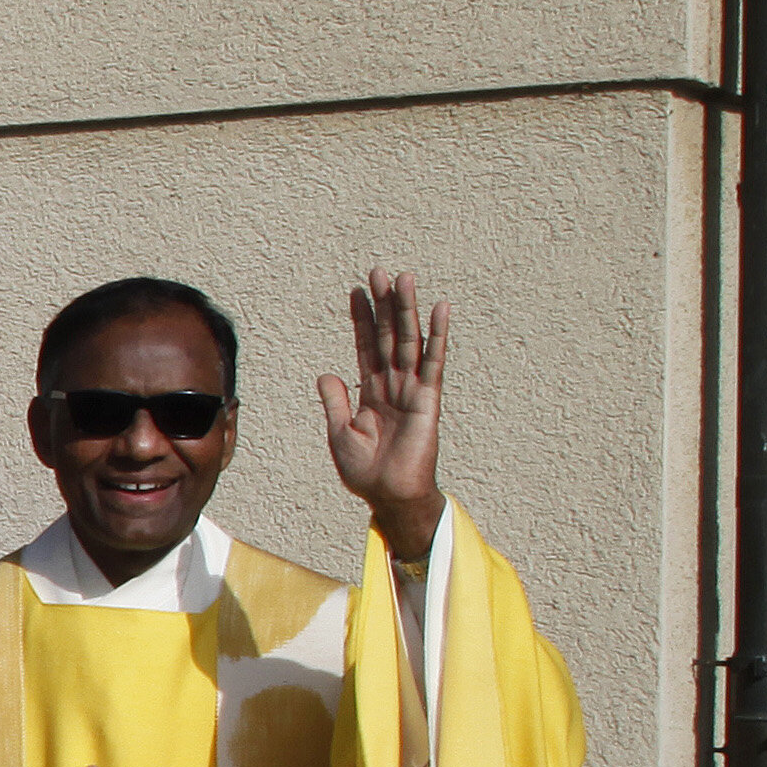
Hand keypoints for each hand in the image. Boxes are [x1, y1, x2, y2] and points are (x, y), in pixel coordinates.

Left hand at [318, 269, 450, 563]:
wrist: (388, 495)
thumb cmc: (365, 471)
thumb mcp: (340, 433)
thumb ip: (335, 403)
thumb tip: (326, 373)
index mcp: (370, 392)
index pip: (366, 347)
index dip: (362, 320)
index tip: (357, 291)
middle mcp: (391, 385)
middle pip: (388, 336)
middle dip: (384, 305)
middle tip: (379, 271)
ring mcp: (411, 389)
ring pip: (409, 341)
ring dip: (407, 310)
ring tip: (404, 278)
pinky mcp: (428, 399)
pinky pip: (433, 362)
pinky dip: (437, 336)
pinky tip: (440, 309)